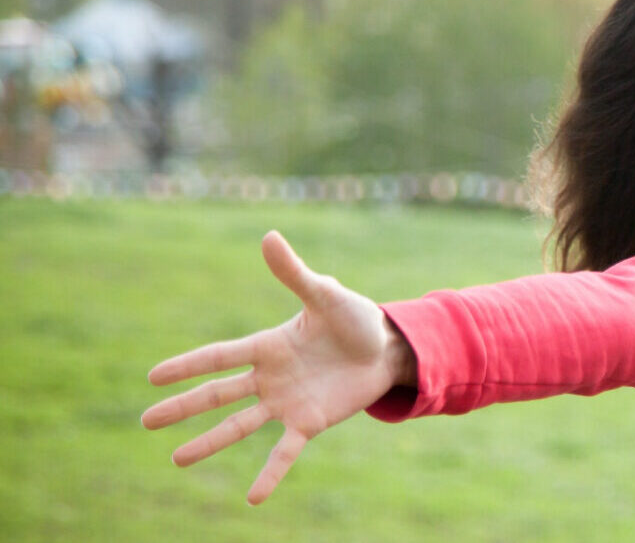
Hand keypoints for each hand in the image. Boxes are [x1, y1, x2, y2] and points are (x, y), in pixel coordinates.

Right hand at [142, 230, 415, 504]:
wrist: (389, 348)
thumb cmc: (355, 318)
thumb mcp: (326, 294)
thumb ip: (295, 273)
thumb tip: (268, 236)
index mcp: (268, 345)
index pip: (219, 356)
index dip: (187, 366)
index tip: (152, 376)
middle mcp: (270, 377)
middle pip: (218, 394)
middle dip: (182, 407)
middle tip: (144, 421)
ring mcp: (287, 402)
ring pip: (240, 426)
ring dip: (209, 442)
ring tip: (177, 460)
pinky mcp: (310, 422)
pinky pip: (285, 451)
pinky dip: (269, 474)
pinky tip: (252, 498)